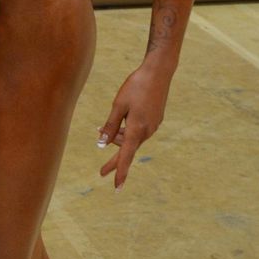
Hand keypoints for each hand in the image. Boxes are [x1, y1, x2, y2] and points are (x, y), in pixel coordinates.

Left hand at [97, 65, 169, 189]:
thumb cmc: (136, 86)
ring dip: (117, 138)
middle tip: (101, 172)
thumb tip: (101, 144)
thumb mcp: (118, 104)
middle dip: (114, 160)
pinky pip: (137, 131)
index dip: (119, 171)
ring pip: (131, 139)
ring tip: (99, 128)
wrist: (159, 71)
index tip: (116, 187)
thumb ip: (109, 125)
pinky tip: (118, 122)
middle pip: (127, 149)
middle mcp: (146, 131)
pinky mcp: (155, 119)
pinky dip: (126, 130)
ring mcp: (153, 126)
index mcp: (136, 129)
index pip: (126, 156)